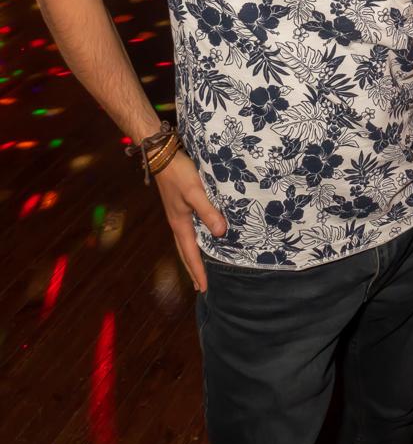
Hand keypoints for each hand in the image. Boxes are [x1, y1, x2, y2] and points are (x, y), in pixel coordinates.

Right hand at [154, 149, 226, 291]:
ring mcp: (177, 214)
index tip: (203, 288)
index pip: (190, 254)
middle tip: (200, 286)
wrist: (162, 155)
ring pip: (185, 242)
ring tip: (198, 268)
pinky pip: (187, 230)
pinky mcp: (179, 205)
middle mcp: (177, 222)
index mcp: (180, 224)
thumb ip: (208, 212)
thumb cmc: (179, 173)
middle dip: (193, 269)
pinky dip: (193, 241)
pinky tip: (199, 237)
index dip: (198, 271)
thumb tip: (221, 233)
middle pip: (185, 252)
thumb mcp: (196, 192)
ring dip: (192, 256)